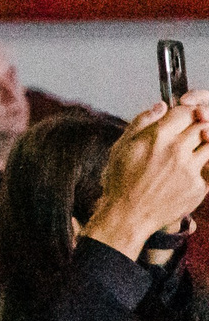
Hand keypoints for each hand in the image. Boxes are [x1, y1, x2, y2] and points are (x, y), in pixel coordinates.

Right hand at [87, 100, 208, 258]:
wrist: (128, 214)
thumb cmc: (121, 180)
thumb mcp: (122, 146)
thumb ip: (142, 121)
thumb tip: (160, 106)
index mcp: (156, 136)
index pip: (186, 112)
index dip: (187, 112)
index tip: (185, 117)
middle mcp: (176, 150)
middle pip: (202, 126)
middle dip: (198, 126)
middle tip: (191, 134)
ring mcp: (189, 168)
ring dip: (203, 145)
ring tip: (191, 151)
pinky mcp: (198, 185)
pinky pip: (207, 169)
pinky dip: (200, 168)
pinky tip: (184, 174)